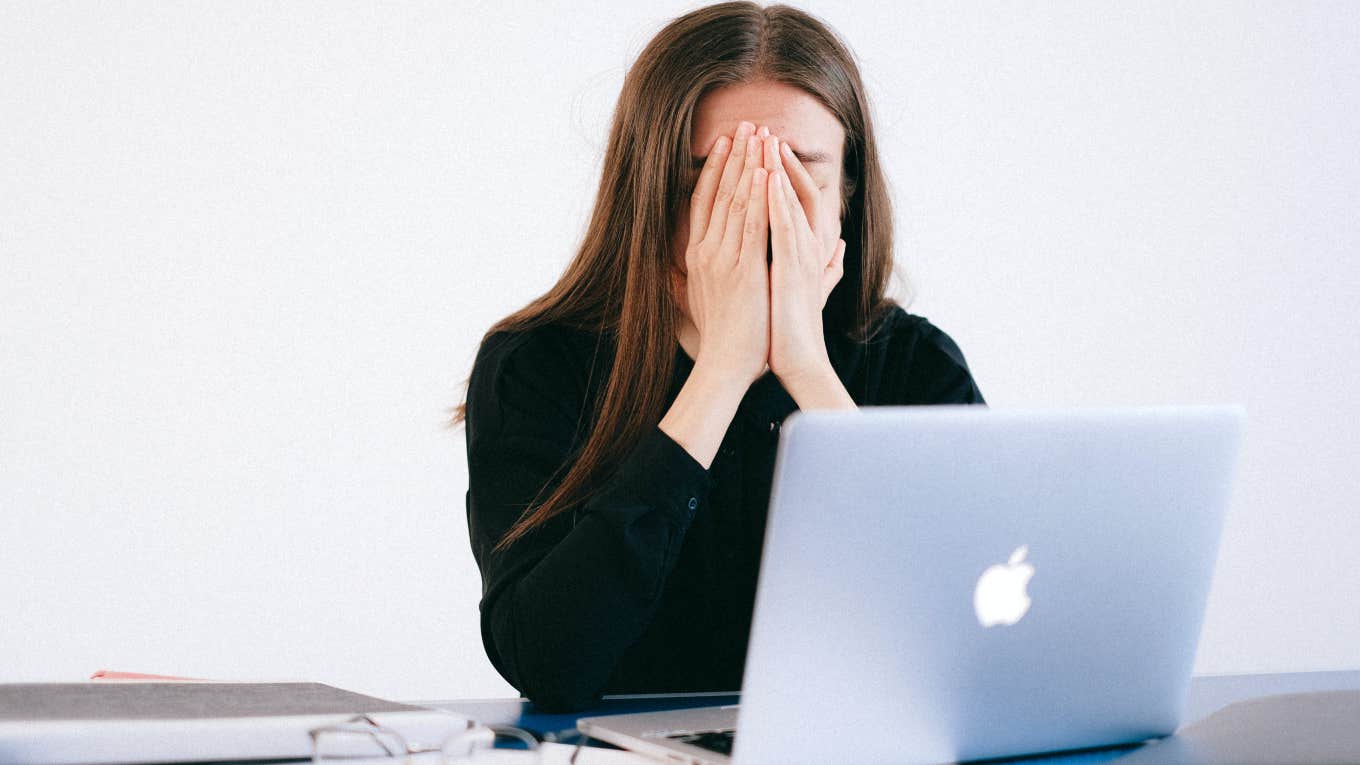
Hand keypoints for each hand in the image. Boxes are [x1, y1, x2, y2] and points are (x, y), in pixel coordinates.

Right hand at [681, 120, 771, 388]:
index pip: (704, 202)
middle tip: (747, 124)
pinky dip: (757, 196)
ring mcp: (723, 259)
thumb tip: (687, 266)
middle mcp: (705, 251)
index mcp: (698, 256)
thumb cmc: (722, 338)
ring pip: (735, 201)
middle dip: (734, 156)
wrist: (725, 365)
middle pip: (718, 193)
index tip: (727, 143)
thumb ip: (700, 276)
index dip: (715, 169)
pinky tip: (765, 171)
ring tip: (759, 134)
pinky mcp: (743, 269)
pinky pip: (751, 225)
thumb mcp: (704, 299)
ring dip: (748, 165)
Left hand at [761, 130, 845, 386]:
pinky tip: (765, 179)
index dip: (782, 172)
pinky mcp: (793, 270)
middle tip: (762, 128)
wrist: (799, 362)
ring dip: (778, 170)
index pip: (796, 199)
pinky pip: (784, 228)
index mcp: (808, 249)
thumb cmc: (795, 329)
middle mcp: (809, 247)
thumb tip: (841, 249)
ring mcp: (803, 257)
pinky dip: (776, 201)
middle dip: (778, 159)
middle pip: (795, 191)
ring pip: (791, 202)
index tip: (764, 148)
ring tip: (765, 140)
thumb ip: (826, 266)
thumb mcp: (807, 288)